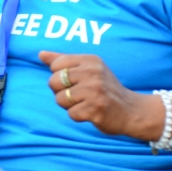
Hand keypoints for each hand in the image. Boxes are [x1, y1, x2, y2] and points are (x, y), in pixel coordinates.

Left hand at [39, 51, 164, 141]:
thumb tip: (40, 54)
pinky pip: (71, 114)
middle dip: (61, 92)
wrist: (131, 110)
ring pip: (60, 99)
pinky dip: (78, 116)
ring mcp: (95, 91)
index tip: (76, 81)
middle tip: (80, 95)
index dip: (60, 77)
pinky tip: (91, 112)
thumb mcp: (88, 69)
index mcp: (90, 60)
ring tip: (86, 103)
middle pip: (53, 82)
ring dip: (69, 106)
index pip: (55, 65)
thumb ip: (63, 61)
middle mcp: (93, 72)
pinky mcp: (96, 109)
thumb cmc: (104, 88)